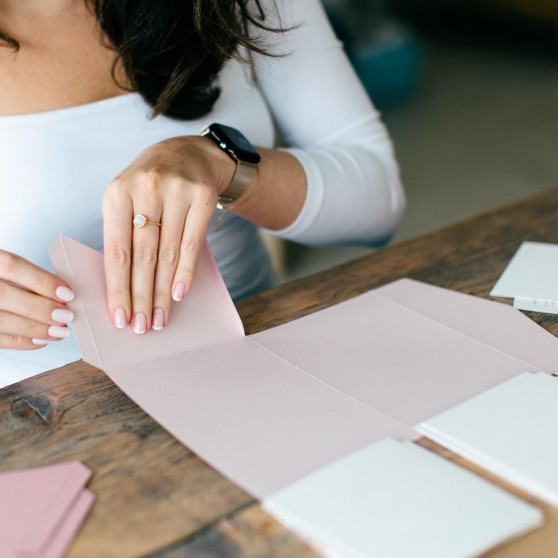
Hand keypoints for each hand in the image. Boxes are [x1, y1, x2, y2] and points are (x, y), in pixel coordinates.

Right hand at [0, 250, 73, 348]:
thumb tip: (61, 295)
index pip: (12, 265)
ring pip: (0, 321)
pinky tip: (41, 340)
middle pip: (4, 296)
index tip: (67, 293)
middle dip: (40, 308)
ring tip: (60, 332)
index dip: (42, 280)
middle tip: (66, 316)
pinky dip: (21, 341)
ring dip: (35, 329)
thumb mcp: (3, 268)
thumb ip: (26, 278)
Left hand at [102, 135, 234, 333]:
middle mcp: (146, 189)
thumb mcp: (127, 200)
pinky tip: (180, 293)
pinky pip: (194, 243)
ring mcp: (177, 191)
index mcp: (117, 193)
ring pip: (169, 253)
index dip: (118, 288)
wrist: (189, 153)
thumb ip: (124, 236)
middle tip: (141, 326)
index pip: (117, 250)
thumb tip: (123, 289)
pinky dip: (186, 271)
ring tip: (161, 318)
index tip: (119, 317)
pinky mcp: (203, 196)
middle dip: (142, 297)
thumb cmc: (151, 186)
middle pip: (143, 256)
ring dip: (164, 292)